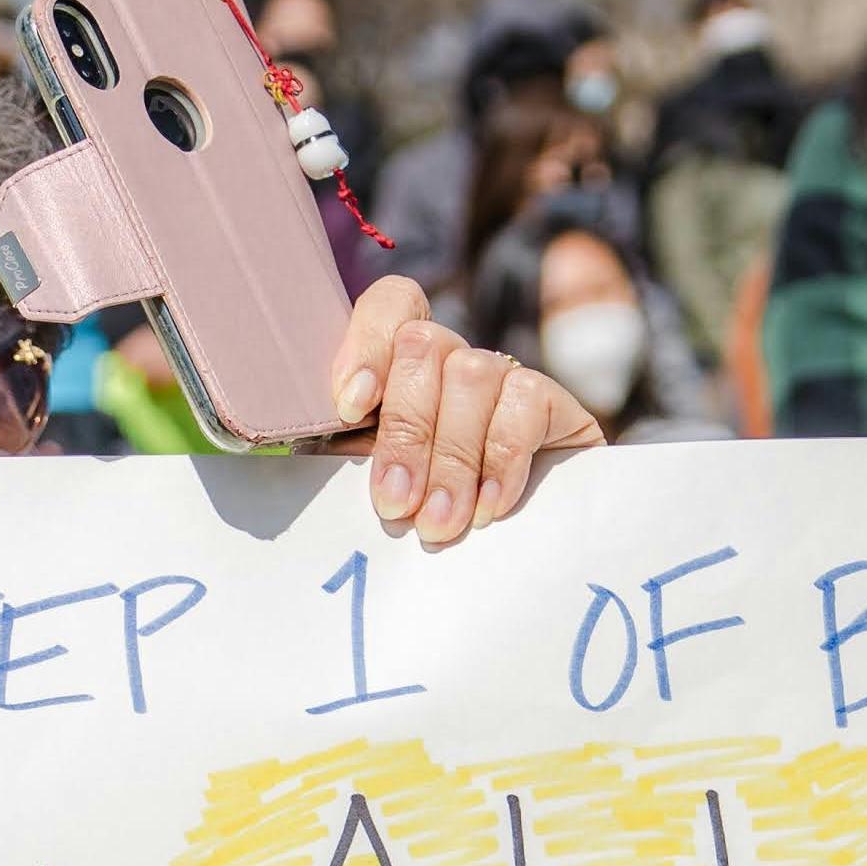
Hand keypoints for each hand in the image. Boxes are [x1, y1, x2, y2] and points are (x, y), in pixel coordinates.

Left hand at [323, 275, 602, 550]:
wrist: (520, 560)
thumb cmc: (423, 522)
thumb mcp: (373, 488)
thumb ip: (345, 457)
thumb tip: (313, 444)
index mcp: (400, 370)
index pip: (391, 304)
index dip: (368, 343)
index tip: (351, 408)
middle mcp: (451, 360)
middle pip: (423, 344)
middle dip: (405, 431)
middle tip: (396, 506)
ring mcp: (504, 376)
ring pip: (472, 373)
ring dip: (451, 458)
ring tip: (439, 522)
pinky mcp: (553, 403)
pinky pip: (525, 400)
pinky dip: (501, 459)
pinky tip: (488, 507)